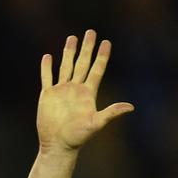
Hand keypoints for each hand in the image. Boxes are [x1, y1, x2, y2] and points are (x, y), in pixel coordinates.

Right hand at [37, 29, 133, 152]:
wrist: (58, 145)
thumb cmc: (78, 137)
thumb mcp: (96, 124)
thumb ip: (111, 113)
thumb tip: (131, 107)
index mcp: (88, 93)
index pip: (97, 69)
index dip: (102, 56)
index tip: (107, 42)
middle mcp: (76, 89)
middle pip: (82, 63)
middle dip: (87, 48)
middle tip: (91, 32)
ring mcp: (61, 91)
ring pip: (66, 66)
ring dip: (68, 52)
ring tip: (72, 38)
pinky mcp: (48, 95)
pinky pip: (47, 78)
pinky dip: (46, 68)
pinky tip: (47, 57)